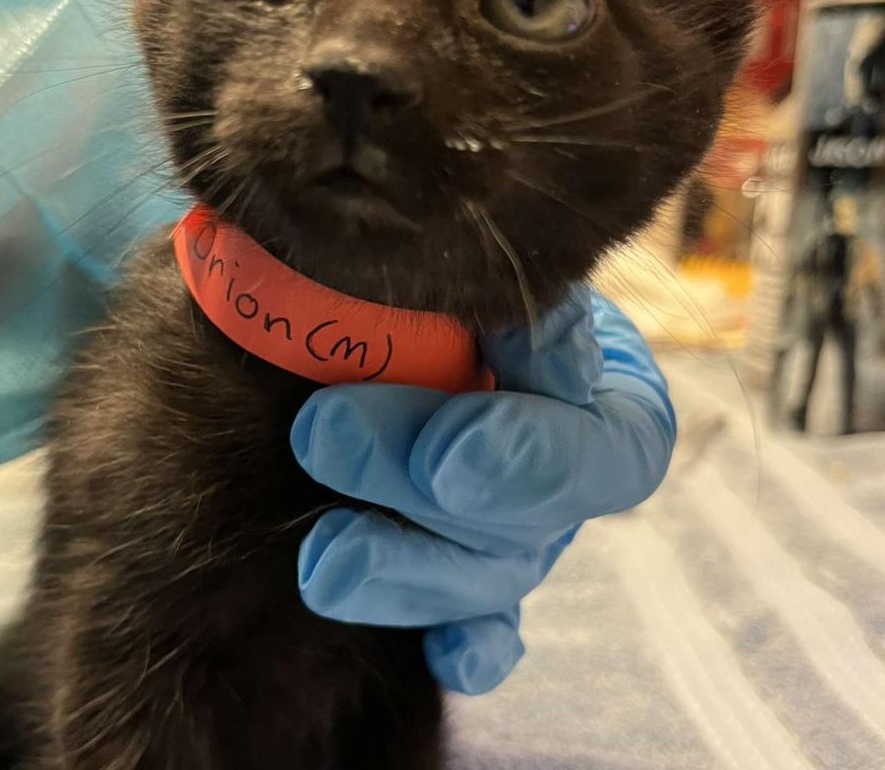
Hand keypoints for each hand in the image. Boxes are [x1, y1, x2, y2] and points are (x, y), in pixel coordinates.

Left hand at [290, 286, 675, 694]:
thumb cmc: (462, 274)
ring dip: (408, 568)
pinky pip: (481, 628)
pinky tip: (442, 659)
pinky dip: (465, 645)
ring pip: (490, 577)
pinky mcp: (478, 574)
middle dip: (416, 487)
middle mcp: (571, 475)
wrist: (425, 308)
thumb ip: (513, 304)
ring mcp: (527, 533)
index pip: (598, 446)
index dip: (527, 458)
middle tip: (323, 437)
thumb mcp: (499, 270)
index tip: (441, 458)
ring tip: (324, 560)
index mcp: (607, 398)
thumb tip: (509, 319)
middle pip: (525, 517)